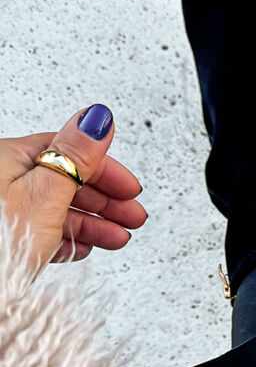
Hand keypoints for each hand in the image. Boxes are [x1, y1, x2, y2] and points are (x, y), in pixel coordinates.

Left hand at [0, 104, 146, 270]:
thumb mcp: (45, 193)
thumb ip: (76, 155)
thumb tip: (97, 118)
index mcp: (10, 159)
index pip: (69, 153)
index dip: (106, 170)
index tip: (131, 187)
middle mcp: (4, 182)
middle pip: (67, 182)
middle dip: (106, 201)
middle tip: (133, 215)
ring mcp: (5, 212)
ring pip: (57, 211)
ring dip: (94, 224)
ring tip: (118, 237)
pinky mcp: (6, 240)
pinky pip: (42, 234)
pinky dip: (68, 240)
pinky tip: (82, 248)